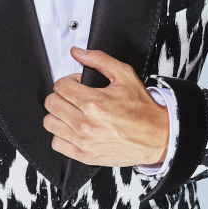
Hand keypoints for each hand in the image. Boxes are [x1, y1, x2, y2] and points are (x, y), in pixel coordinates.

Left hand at [44, 47, 168, 166]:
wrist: (158, 136)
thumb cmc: (143, 109)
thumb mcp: (125, 75)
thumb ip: (99, 59)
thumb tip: (77, 52)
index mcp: (94, 103)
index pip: (60, 86)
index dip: (69, 81)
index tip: (77, 84)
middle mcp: (86, 124)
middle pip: (52, 103)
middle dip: (62, 95)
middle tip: (75, 96)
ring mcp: (84, 142)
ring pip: (50, 123)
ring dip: (59, 114)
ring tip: (73, 112)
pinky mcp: (85, 156)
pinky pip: (57, 143)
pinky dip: (61, 135)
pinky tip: (73, 128)